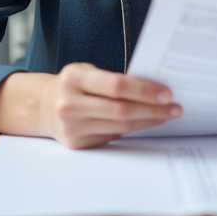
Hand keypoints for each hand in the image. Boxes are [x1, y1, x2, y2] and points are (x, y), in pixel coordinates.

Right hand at [38, 63, 180, 148]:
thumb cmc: (73, 85)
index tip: (166, 93)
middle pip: (121, 110)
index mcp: (73, 78)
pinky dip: (134, 130)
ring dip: (147, 121)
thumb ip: (112, 80)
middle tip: (174, 107)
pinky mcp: (77, 143)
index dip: (144, 90)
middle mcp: (69, 103)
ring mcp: (72, 125)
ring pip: (120, 126)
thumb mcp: (86, 72)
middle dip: (152, 109)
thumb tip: (153, 90)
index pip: (116, 85)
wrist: (43, 107)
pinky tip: (147, 123)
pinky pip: (113, 136)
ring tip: (166, 115)